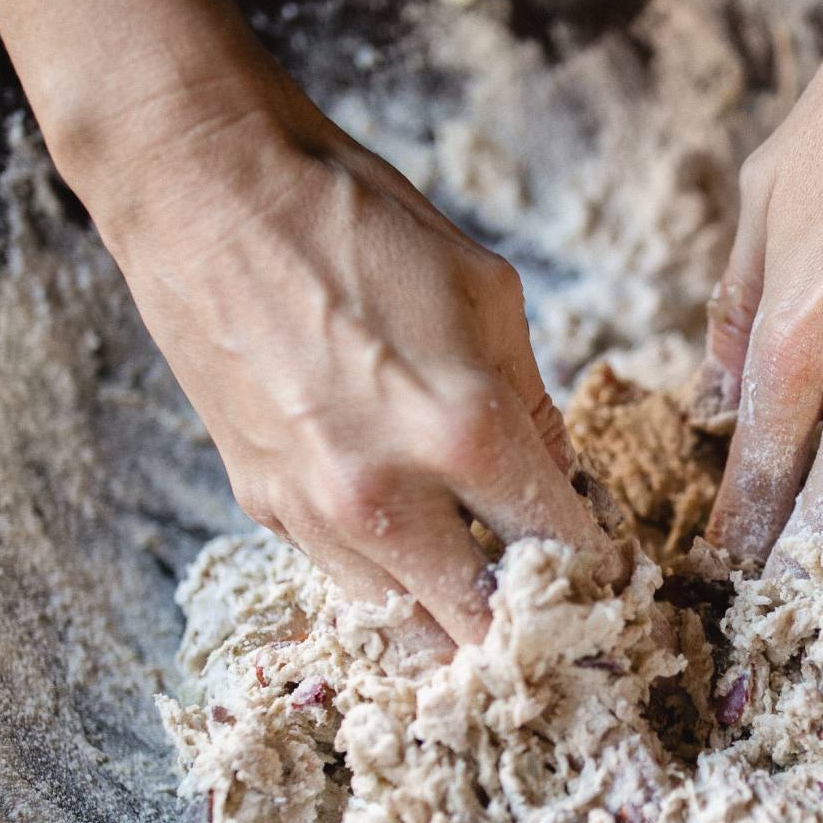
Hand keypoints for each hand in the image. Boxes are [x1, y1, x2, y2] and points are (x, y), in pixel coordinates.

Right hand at [72, 67, 614, 650]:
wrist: (206, 191)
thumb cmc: (357, 221)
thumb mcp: (486, 294)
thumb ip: (533, 407)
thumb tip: (560, 486)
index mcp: (463, 431)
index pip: (562, 554)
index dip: (604, 580)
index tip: (616, 582)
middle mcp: (385, 494)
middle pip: (482, 629)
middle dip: (532, 631)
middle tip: (560, 615)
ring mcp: (314, 511)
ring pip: (406, 627)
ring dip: (455, 620)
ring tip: (488, 596)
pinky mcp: (263, 506)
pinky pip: (347, 576)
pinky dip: (391, 578)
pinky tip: (415, 546)